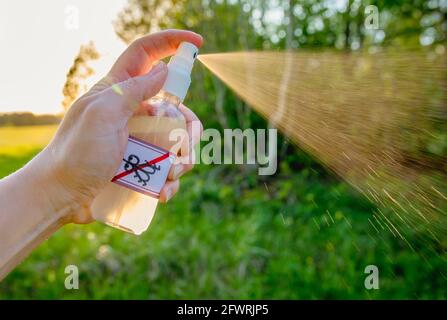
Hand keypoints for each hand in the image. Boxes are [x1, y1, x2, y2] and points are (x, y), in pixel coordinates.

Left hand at [28, 30, 202, 223]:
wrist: (63, 195)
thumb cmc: (76, 152)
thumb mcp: (102, 114)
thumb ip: (133, 90)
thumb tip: (164, 70)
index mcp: (120, 90)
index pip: (147, 53)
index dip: (171, 42)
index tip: (198, 43)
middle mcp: (135, 111)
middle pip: (178, 106)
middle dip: (188, 127)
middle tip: (183, 145)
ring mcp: (141, 139)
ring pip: (179, 140)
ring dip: (182, 160)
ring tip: (168, 175)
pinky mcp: (144, 164)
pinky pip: (170, 168)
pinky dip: (171, 181)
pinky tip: (160, 192)